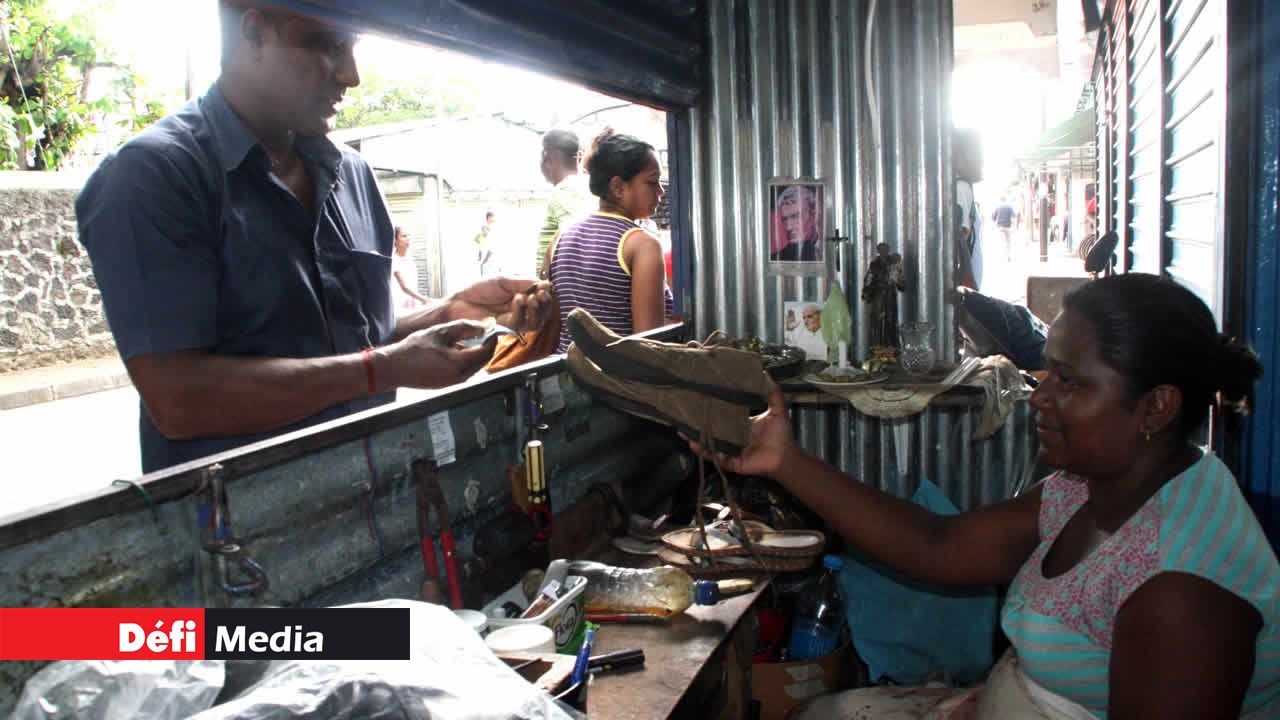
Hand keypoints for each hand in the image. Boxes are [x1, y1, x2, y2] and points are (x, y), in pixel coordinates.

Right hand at [380, 319, 495, 387]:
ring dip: (476, 353)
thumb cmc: (414, 349)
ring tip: (469, 338)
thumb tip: (483, 326)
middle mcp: (461, 377)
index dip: (492, 339)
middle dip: (486, 346)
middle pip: (484, 361)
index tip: (491, 329)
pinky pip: (466, 371)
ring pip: (475, 367)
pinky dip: (467, 360)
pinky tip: (457, 349)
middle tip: (483, 332)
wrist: (395, 368)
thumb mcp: (440, 332)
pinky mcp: (449, 384)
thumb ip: (464, 328)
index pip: (487, 351)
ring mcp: (455, 383)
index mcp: (460, 364)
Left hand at [450, 276, 552, 331]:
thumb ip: (524, 282)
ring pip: (535, 323)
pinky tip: (517, 300)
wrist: (459, 302)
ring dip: (536, 310)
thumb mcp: (504, 280)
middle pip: (543, 314)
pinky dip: (521, 311)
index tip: (545, 287)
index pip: (542, 300)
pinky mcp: (505, 329)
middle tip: (540, 295)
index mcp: (522, 297)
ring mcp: (513, 321)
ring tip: (530, 298)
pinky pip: (520, 324)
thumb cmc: (478, 290)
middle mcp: (520, 311)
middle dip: (545, 304)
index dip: (547, 295)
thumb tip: (547, 284)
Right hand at [681, 381, 797, 476]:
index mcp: (740, 424)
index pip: (723, 415)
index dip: (712, 409)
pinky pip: (715, 457)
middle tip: (684, 415)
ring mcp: (729, 450)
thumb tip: (765, 373)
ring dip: (696, 438)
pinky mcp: (730, 461)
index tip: (700, 399)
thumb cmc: (781, 435)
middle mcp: (732, 436)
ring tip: (683, 431)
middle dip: (697, 424)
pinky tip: (695, 444)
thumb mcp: (777, 410)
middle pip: (712, 429)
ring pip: (709, 443)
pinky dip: (705, 452)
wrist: (786, 456)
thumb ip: (772, 393)